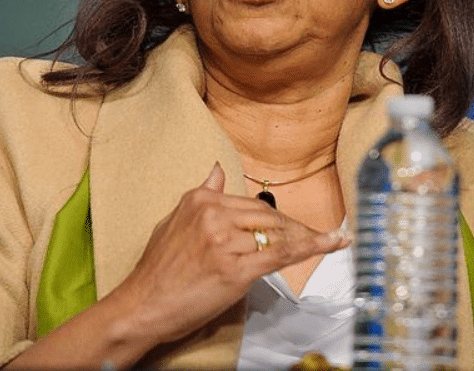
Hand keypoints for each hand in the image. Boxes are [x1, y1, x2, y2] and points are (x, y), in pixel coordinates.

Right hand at [110, 162, 348, 346]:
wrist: (143, 304)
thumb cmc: (157, 268)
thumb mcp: (174, 220)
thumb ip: (202, 193)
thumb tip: (217, 169)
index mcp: (201, 200)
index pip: (252, 204)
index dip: (279, 216)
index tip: (299, 221)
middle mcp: (214, 215)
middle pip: (268, 217)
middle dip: (298, 228)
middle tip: (322, 234)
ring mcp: (225, 242)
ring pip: (277, 235)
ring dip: (307, 239)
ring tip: (331, 240)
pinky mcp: (235, 269)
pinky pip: (278, 256)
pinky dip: (309, 249)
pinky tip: (329, 244)